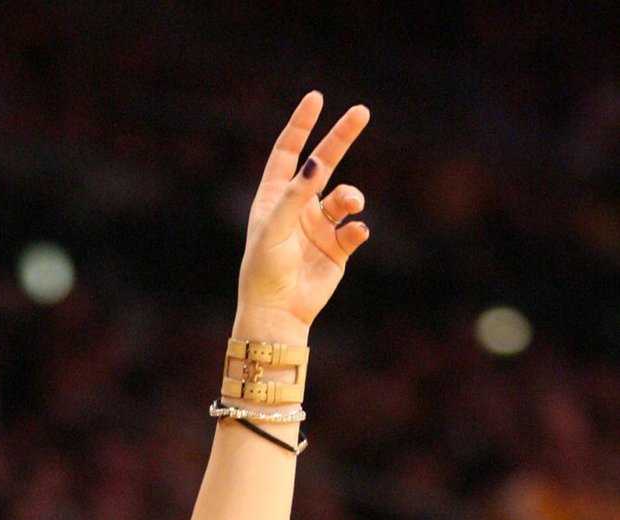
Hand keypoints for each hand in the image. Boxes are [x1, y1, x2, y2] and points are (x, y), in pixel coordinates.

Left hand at [234, 92, 370, 343]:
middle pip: (324, 162)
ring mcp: (319, 227)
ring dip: (351, 195)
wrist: (278, 312)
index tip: (316, 98)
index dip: (301, 125)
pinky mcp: (337, 249)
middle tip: (361, 112)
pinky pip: (354, 229)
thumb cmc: (265, 270)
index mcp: (275, 197)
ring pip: (344, 196)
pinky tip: (354, 233)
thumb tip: (316, 162)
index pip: (288, 152)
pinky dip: (357, 227)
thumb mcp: (274, 227)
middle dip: (341, 137)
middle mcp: (299, 207)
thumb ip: (296, 194)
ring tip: (352, 203)